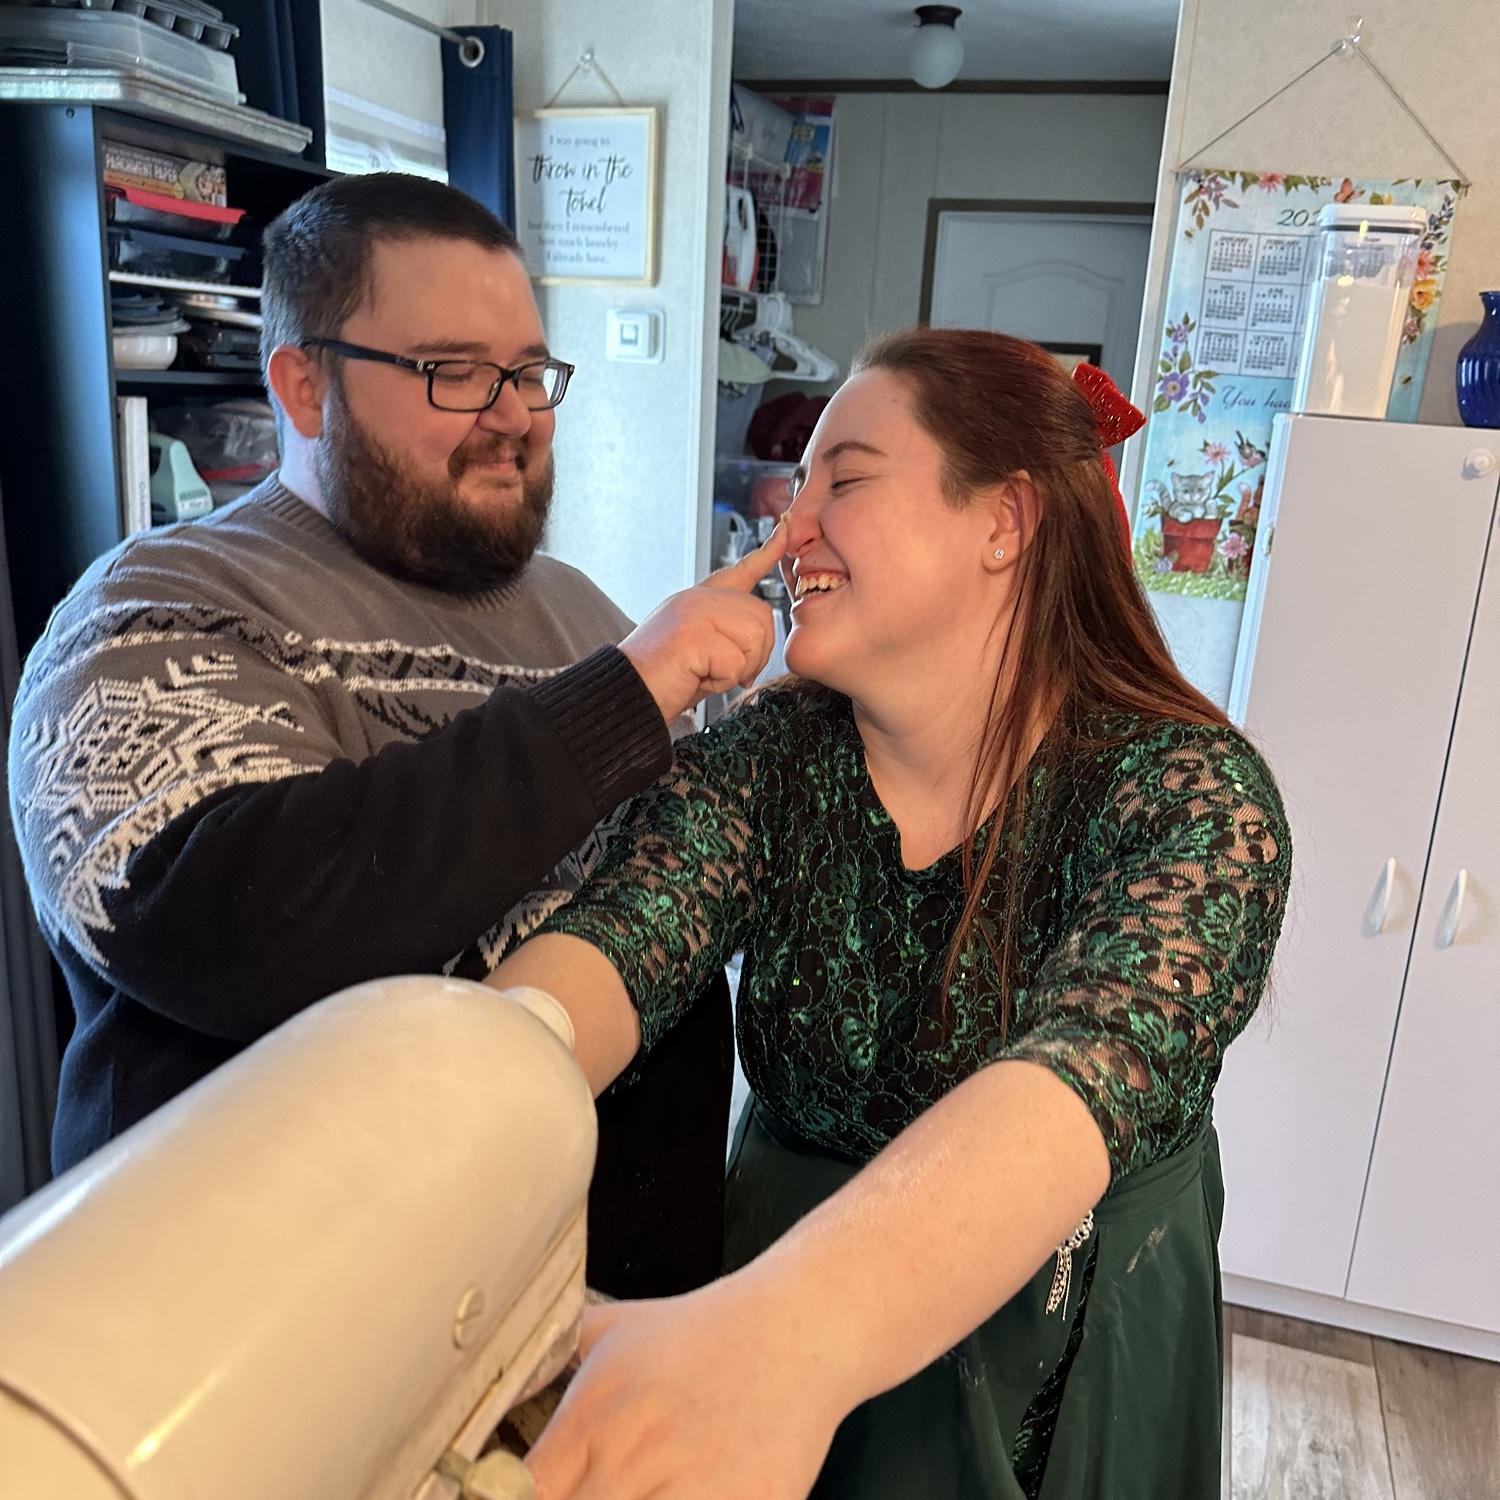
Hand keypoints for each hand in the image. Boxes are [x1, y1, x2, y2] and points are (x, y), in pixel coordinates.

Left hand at [525, 1277, 844, 1499]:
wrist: (797, 1328)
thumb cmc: (708, 1331)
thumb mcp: (615, 1328)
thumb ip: (551, 1358)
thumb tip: (502, 1377)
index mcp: (594, 1415)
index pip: (520, 1496)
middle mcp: (635, 1454)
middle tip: (605, 1492)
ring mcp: (693, 1488)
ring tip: (645, 1494)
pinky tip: (689, 1495)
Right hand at [619, 522, 788, 722]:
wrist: (627, 695)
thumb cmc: (664, 679)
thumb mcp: (702, 649)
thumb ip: (729, 634)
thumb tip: (761, 639)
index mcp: (699, 599)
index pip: (741, 570)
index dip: (768, 550)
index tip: (787, 527)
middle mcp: (697, 598)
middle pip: (762, 617)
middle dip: (755, 655)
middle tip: (723, 672)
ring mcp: (694, 611)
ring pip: (754, 640)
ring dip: (737, 670)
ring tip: (704, 673)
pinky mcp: (693, 633)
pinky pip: (735, 663)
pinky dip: (720, 682)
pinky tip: (695, 677)